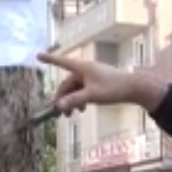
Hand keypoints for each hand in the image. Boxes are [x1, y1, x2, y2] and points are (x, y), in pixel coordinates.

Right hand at [37, 53, 167, 113]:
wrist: (134, 88)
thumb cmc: (113, 88)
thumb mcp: (92, 95)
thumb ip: (74, 100)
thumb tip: (58, 106)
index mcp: (82, 67)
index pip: (62, 62)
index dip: (50, 59)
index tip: (38, 55)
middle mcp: (85, 70)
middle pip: (68, 83)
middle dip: (62, 98)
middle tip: (59, 114)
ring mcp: (92, 76)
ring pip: (75, 88)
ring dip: (71, 101)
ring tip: (72, 115)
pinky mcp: (97, 82)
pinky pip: (83, 90)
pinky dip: (80, 99)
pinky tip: (82, 110)